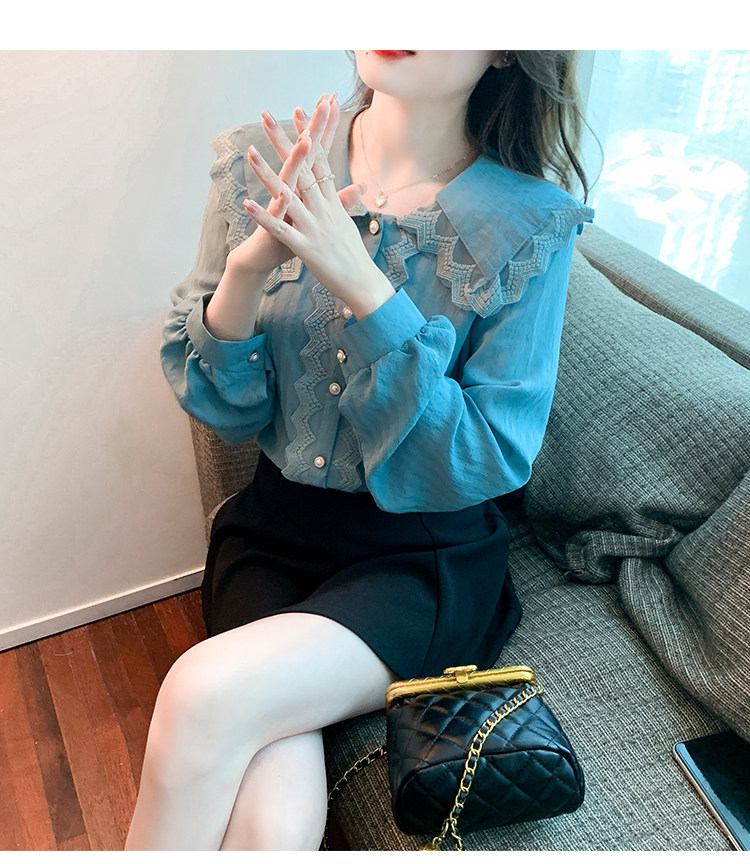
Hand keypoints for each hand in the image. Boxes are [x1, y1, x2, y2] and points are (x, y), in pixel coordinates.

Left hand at [244, 95, 395, 318]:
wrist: (364, 284)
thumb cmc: (355, 257)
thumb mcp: (349, 224)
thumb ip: (347, 202)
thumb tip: (358, 187)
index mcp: (333, 202)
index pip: (319, 161)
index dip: (309, 134)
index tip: (299, 110)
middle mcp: (323, 209)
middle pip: (302, 169)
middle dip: (284, 141)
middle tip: (267, 116)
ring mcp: (314, 227)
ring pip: (288, 195)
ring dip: (267, 173)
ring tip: (249, 152)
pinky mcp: (305, 247)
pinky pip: (280, 230)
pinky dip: (264, 217)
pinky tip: (247, 203)